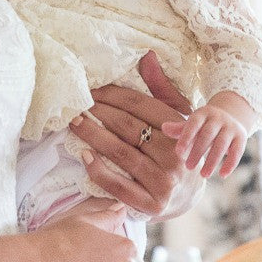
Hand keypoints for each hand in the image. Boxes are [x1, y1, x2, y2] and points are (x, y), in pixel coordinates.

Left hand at [72, 52, 200, 219]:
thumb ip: (160, 88)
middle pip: (128, 127)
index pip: (141, 106)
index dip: (113, 95)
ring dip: (93, 136)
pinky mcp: (151, 205)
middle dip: (99, 113)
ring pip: (121, 153)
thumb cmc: (175, 148)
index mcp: (181, 131)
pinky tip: (84, 155)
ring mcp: (164, 183)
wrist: (187, 197)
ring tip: (74, 123)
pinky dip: (98, 170)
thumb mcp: (175, 117)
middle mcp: (175, 156)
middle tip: (76, 104)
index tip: (91, 90)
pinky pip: (118, 186)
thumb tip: (146, 56)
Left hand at [161, 97, 249, 177]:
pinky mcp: (242, 137)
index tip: (178, 152)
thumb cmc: (204, 124)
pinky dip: (230, 164)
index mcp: (203, 113)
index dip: (186, 137)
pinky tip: (222, 175)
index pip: (193, 124)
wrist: (231, 116)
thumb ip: (179, 128)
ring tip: (204, 175)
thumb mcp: (192, 124)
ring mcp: (231, 127)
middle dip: (197, 151)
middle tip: (188, 167)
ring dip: (212, 161)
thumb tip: (164, 128)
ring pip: (222, 145)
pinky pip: (237, 152)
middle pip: (207, 135)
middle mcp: (218, 118)